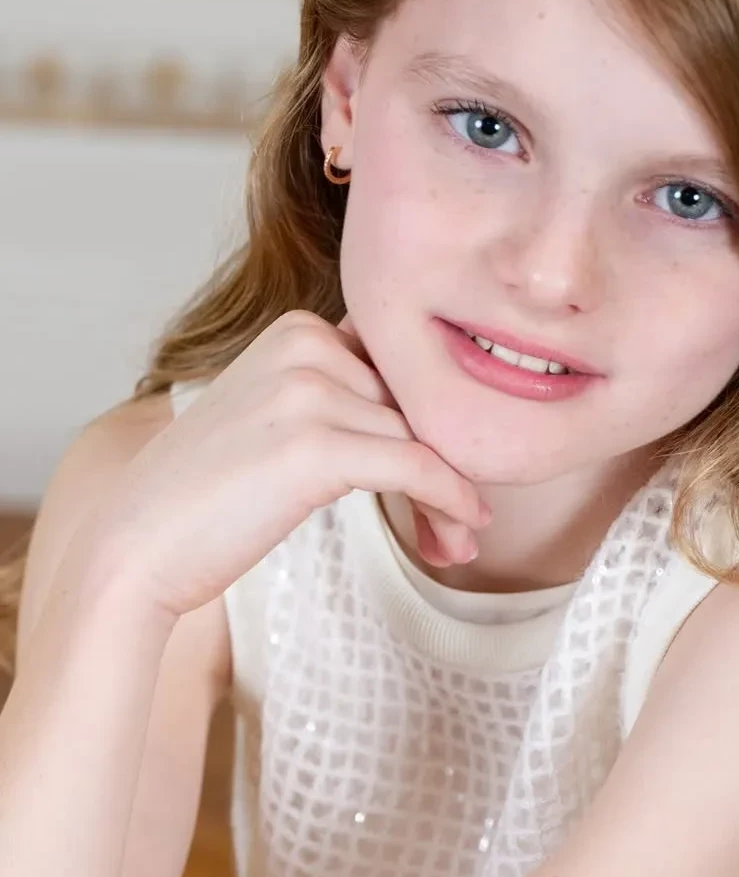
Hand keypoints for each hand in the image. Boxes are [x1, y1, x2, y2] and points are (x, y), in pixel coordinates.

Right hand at [89, 309, 490, 621]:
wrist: (135, 546)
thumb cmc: (208, 494)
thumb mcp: (276, 415)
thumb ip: (342, 397)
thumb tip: (438, 419)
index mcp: (299, 328)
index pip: (403, 368)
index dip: (434, 423)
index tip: (451, 474)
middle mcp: (306, 344)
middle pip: (419, 404)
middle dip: (447, 466)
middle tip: (461, 525)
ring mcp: (309, 390)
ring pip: (425, 440)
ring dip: (451, 500)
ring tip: (454, 547)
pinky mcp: (316, 445)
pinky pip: (417, 467)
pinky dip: (452, 501)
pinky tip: (463, 533)